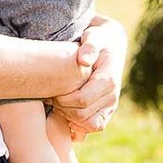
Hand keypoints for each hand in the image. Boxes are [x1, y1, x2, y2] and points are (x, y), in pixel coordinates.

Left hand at [52, 15, 126, 137]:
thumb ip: (89, 47)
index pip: (82, 100)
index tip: (50, 91)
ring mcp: (110, 105)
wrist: (111, 43)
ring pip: (89, 125)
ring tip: (57, 104)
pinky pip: (94, 126)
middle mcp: (112, 96)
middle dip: (62, 109)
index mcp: (108, 81)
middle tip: (50, 97)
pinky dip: (79, 124)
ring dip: (70, 118)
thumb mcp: (94, 37)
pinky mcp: (106, 109)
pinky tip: (65, 111)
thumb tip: (83, 60)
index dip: (62, 99)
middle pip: (82, 115)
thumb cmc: (98, 39)